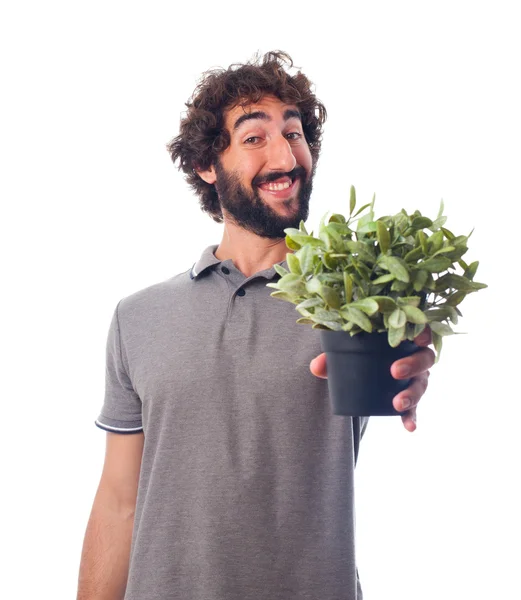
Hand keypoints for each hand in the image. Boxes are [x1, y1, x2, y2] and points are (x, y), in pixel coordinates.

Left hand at [309, 326, 434, 431]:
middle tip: (395, 371)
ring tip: (397, 403)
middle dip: (413, 364)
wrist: (358, 374)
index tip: (418, 337)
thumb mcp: (344, 353)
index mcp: (401, 338)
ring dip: (412, 394)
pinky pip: (416, 408)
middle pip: (424, 358)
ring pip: (422, 384)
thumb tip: (316, 367)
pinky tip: (409, 426)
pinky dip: (411, 416)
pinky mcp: (411, 396)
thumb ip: (330, 358)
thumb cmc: (356, 354)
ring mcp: (416, 377)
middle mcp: (414, 356)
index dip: (423, 332)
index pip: (419, 329)